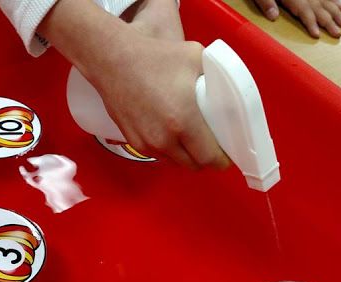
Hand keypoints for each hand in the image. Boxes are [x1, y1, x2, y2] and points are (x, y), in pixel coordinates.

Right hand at [39, 0, 229, 169]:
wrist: (113, 61)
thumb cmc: (153, 58)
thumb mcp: (195, 58)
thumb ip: (215, 78)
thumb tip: (226, 90)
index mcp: (184, 121)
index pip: (209, 157)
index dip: (222, 159)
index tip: (226, 155)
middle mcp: (165, 138)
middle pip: (194, 165)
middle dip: (205, 159)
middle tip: (211, 146)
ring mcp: (147, 143)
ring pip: (176, 162)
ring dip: (186, 156)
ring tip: (191, 139)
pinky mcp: (134, 142)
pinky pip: (158, 155)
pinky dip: (168, 150)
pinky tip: (171, 134)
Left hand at [255, 0, 340, 37]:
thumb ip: (266, 2)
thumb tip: (272, 16)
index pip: (304, 11)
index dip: (310, 23)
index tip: (316, 35)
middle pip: (319, 8)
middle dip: (329, 21)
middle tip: (338, 34)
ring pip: (326, 1)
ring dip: (336, 12)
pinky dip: (334, 1)